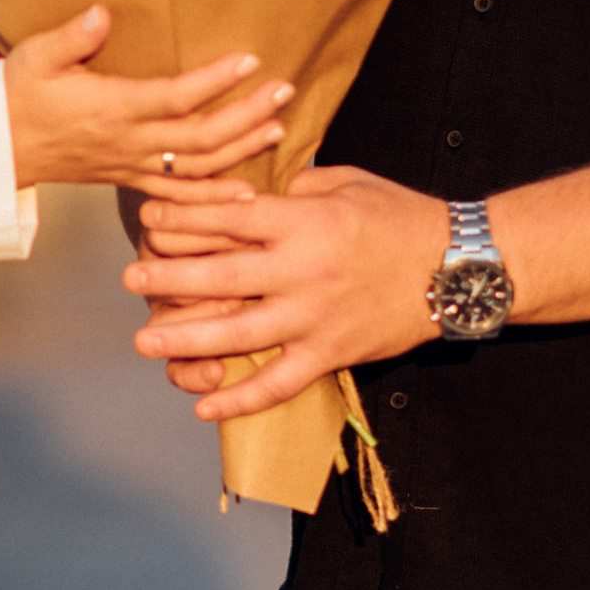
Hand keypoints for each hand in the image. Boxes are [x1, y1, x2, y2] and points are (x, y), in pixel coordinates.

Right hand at [1, 4, 290, 188]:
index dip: (215, 81)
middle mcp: (127, 142)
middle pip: (201, 136)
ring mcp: (130, 165)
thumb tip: (102, 13)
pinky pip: (179, 193)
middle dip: (246, 115)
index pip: (175, 97)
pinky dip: (214, 195)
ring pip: (198, 168)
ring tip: (278, 128)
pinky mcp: (127, 178)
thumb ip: (72, 36)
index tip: (249, 61)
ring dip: (241, 150)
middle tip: (283, 91)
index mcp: (111, 108)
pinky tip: (246, 190)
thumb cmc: (14, 96)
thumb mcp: (35, 56)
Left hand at [124, 167, 449, 418]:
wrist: (459, 266)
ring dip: (187, 341)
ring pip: (239, 336)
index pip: (230, 218)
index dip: (184, 218)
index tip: (148, 219)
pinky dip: (239, 400)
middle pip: (222, 278)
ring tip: (146, 341)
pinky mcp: (331, 354)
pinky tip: (203, 407)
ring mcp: (316, 318)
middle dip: (169, 279)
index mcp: (305, 222)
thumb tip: (247, 193)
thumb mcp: (346, 183)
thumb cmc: (401, 216)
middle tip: (131, 279)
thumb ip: (293, 188)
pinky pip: (278, 384)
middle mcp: (304, 272)